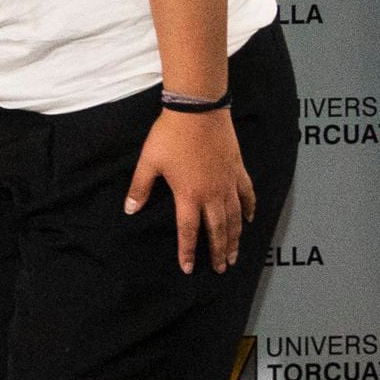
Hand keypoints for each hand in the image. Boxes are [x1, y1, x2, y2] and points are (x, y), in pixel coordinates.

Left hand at [127, 107, 254, 272]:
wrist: (198, 110)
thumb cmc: (170, 136)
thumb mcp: (148, 163)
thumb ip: (140, 188)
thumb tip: (130, 209)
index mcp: (188, 195)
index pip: (188, 231)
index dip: (188, 251)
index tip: (189, 268)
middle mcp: (212, 194)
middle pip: (217, 230)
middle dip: (218, 252)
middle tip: (220, 268)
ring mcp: (228, 182)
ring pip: (234, 217)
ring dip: (235, 238)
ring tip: (234, 255)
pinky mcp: (238, 169)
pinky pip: (247, 195)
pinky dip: (249, 209)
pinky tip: (249, 220)